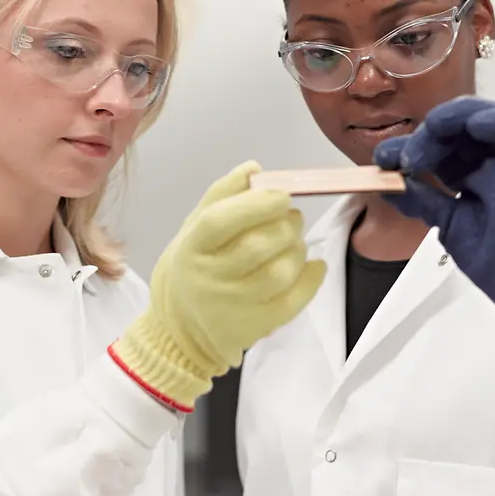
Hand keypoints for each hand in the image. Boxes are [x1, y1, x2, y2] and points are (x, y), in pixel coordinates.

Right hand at [111, 161, 325, 409]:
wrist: (181, 327)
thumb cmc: (195, 266)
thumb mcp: (195, 227)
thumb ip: (223, 194)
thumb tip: (254, 168)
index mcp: (191, 247)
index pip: (220, 222)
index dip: (256, 205)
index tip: (282, 195)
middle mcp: (207, 279)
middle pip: (256, 246)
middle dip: (286, 224)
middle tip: (292, 217)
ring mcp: (231, 307)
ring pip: (279, 273)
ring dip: (298, 250)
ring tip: (294, 242)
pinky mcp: (254, 328)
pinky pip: (293, 302)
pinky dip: (311, 278)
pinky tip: (313, 265)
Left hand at [373, 97, 494, 326]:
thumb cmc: (490, 259)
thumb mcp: (445, 222)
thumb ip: (420, 198)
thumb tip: (386, 181)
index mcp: (464, 174)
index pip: (434, 147)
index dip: (409, 147)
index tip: (383, 158)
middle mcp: (487, 162)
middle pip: (457, 127)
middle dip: (427, 133)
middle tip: (409, 156)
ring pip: (485, 117)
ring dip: (457, 118)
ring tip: (435, 131)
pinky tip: (476, 127)